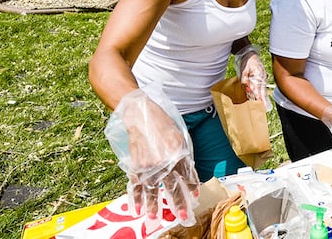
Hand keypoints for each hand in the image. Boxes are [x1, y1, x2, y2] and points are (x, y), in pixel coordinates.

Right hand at [105, 86, 199, 225]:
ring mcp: (149, 165)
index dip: (192, 186)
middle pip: (172, 186)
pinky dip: (136, 197)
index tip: (195, 195)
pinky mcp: (136, 165)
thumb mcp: (179, 136)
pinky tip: (137, 209)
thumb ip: (183, 155)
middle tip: (183, 215)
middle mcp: (165, 161)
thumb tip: (186, 171)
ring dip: (154, 205)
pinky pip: (136, 184)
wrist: (141, 114)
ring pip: (153, 190)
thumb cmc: (163, 123)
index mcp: (179, 153)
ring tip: (155, 217)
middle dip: (178, 202)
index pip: (188, 175)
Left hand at [234, 44, 270, 110]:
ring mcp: (262, 78)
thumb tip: (246, 87)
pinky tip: (260, 98)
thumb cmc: (247, 61)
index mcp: (258, 76)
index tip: (260, 105)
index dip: (259, 98)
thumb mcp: (243, 69)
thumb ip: (244, 79)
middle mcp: (262, 78)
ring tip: (263, 107)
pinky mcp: (261, 78)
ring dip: (262, 98)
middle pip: (262, 91)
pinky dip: (261, 93)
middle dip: (262, 100)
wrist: (250, 53)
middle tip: (263, 109)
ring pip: (262, 90)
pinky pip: (262, 87)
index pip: (258, 89)